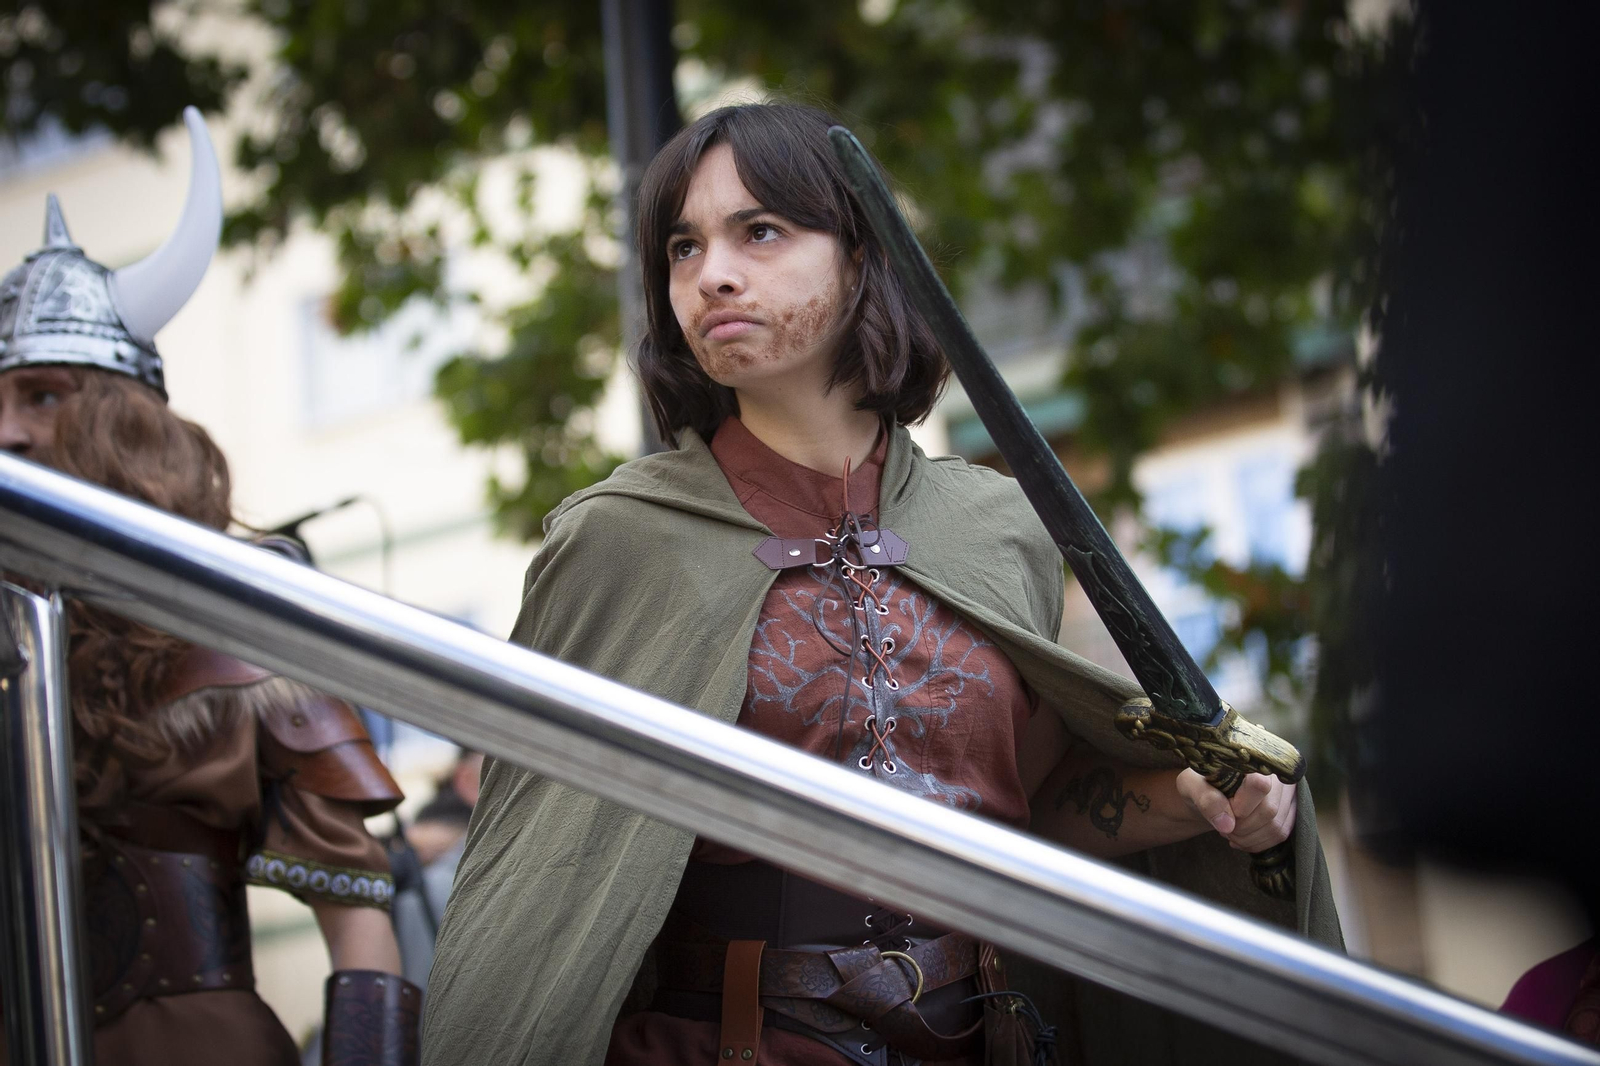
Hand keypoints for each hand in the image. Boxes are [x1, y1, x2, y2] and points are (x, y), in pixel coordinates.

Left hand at [1175, 769, 1296, 851]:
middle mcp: (1276, 772)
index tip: (1224, 809)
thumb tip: (1227, 824)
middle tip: (1222, 826)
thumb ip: (1206, 799)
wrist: (1210, 791)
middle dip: (1241, 827)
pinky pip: (1281, 833)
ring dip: (1248, 838)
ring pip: (1276, 826)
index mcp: (1252, 758)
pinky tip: (1241, 839)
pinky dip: (1258, 842)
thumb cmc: (1200, 784)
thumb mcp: (1191, 786)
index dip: (1241, 806)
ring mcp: (1288, 791)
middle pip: (1269, 810)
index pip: (1259, 785)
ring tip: (1230, 832)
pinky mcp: (1291, 809)